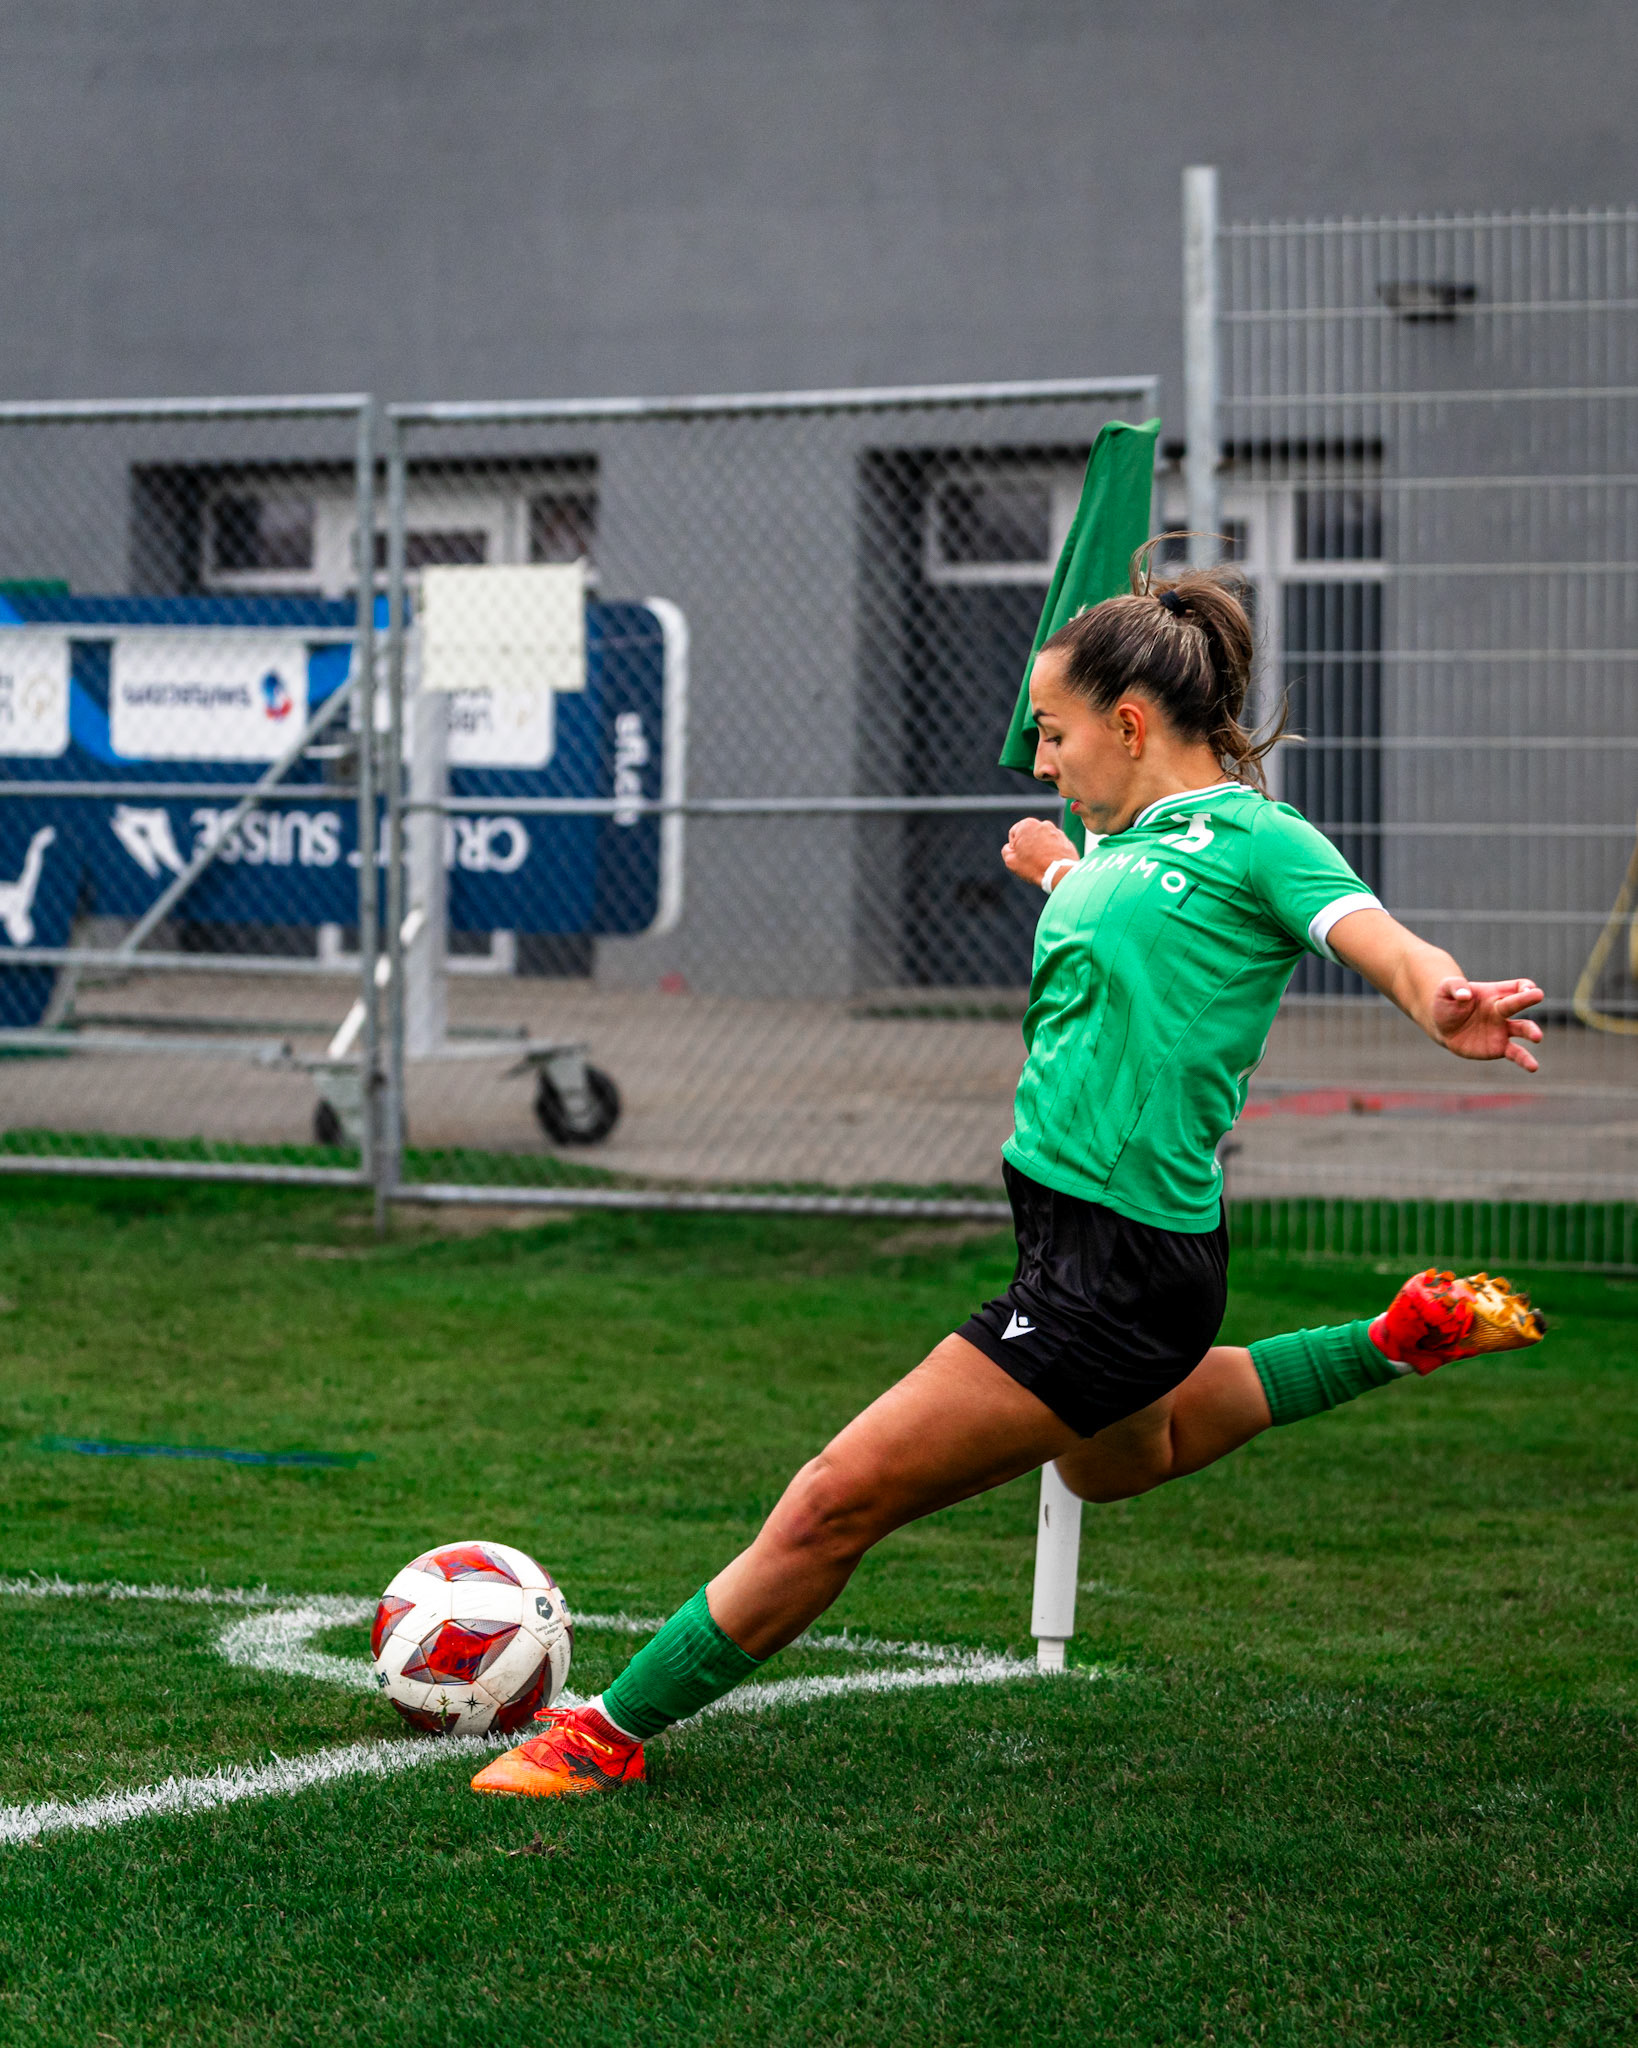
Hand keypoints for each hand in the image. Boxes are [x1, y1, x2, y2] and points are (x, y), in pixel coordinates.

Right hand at [1002, 817, 1077, 887]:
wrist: (1059, 873)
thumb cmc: (1034, 866)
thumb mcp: (1010, 860)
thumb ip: (1006, 850)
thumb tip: (1010, 847)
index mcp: (1026, 824)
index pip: (1013, 834)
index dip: (1014, 848)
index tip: (1021, 857)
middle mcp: (1042, 824)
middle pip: (1029, 836)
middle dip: (1028, 846)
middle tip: (1030, 861)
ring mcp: (1056, 831)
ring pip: (1042, 840)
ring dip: (1040, 848)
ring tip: (1041, 863)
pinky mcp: (1065, 840)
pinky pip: (1054, 845)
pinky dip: (1051, 851)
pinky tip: (1050, 863)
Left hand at [1429, 977, 1544, 1070]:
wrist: (1441, 1026)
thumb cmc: (1447, 1003)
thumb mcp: (1445, 989)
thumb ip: (1455, 987)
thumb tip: (1465, 996)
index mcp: (1494, 993)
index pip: (1518, 986)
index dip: (1524, 986)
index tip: (1526, 989)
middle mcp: (1502, 1010)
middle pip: (1519, 1003)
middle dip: (1527, 999)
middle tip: (1538, 995)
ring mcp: (1502, 1030)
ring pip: (1522, 1029)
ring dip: (1531, 1031)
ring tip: (1537, 1037)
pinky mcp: (1499, 1047)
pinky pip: (1515, 1053)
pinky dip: (1524, 1059)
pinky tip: (1533, 1067)